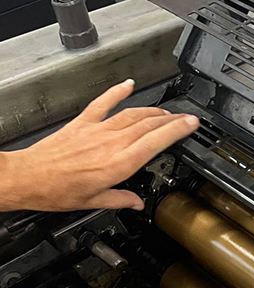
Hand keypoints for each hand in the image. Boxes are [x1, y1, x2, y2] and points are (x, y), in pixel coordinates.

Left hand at [0, 80, 199, 211]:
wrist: (28, 177)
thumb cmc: (57, 191)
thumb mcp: (94, 202)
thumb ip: (120, 199)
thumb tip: (135, 202)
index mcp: (119, 164)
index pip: (156, 142)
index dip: (177, 131)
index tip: (191, 125)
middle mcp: (111, 143)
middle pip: (149, 125)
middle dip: (172, 119)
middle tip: (187, 118)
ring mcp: (97, 130)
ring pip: (132, 115)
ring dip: (153, 111)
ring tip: (167, 112)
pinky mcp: (82, 123)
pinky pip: (103, 103)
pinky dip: (117, 92)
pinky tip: (128, 85)